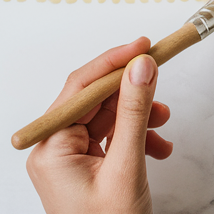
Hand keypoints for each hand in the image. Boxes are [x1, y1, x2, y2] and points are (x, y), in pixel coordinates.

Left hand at [26, 38, 172, 213]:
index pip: (81, 88)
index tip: (143, 45)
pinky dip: (138, 137)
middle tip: (160, 76)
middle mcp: (55, 150)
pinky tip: (158, 147)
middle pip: (96, 100)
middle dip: (132, 93)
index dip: (114, 62)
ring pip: (109, 117)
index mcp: (51, 148)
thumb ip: (135, 113)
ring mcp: (71, 160)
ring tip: (163, 124)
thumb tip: (141, 67)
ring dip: (139, 117)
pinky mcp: (87, 168)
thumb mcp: (127, 167)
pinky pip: (113, 137)